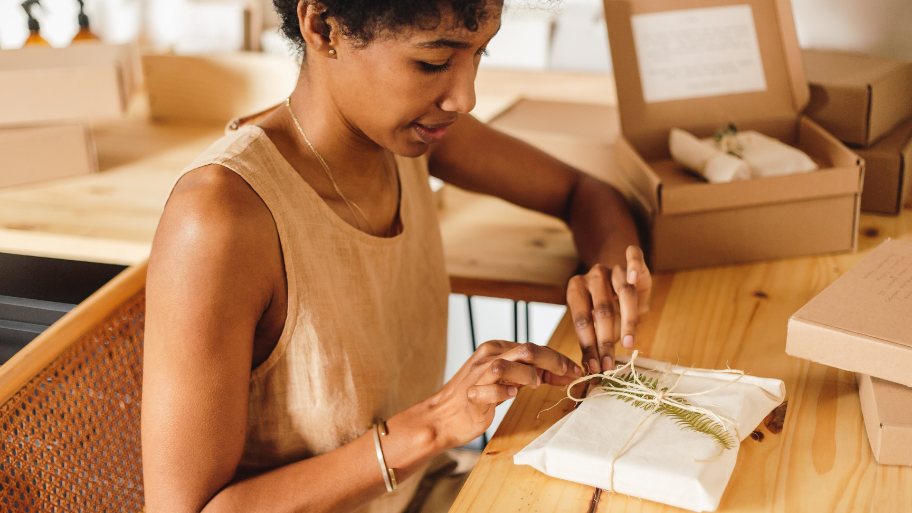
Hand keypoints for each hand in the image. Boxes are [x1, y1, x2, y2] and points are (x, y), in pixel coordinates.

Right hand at [427, 341, 581, 447]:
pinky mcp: (471, 395)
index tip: (576, 370)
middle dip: (553, 362)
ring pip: (506, 365)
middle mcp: (487, 356)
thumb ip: (529, 372)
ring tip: (535, 385)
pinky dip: (503, 393)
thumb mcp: (507, 379)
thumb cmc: (477, 398)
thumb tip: (562, 372)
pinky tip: (511, 396)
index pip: (533, 346)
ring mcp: (477, 375)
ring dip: (527, 375)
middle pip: (526, 350)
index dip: (558, 358)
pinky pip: (489, 390)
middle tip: (568, 375)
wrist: (442, 417)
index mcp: (496, 348)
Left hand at [566, 245, 651, 374]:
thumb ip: (592, 341)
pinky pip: (633, 257)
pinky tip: (633, 278)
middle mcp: (593, 276)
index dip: (588, 346)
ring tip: (628, 344)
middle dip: (605, 341)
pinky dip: (633, 266)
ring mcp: (613, 267)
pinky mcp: (632, 261)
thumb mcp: (596, 323)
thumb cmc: (606, 306)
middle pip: (601, 310)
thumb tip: (589, 371)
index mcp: (576, 289)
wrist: (620, 277)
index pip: (582, 321)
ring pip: (623, 291)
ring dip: (627, 320)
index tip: (594, 368)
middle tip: (609, 365)